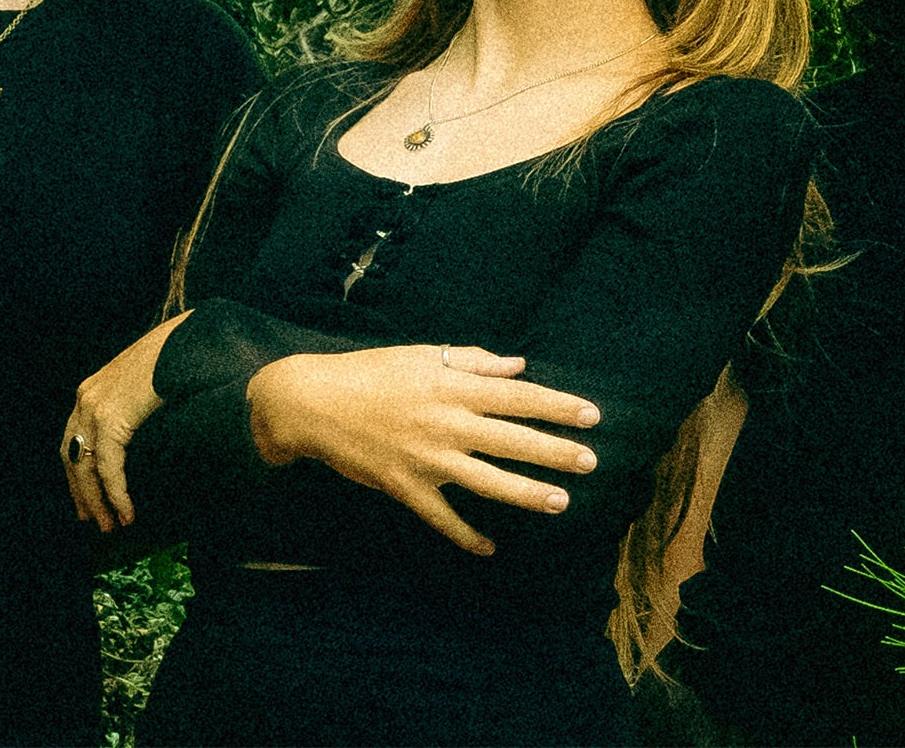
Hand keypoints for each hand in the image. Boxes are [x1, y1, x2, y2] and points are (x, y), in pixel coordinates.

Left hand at [64, 311, 184, 531]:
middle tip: (94, 520)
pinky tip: (127, 511)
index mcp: (91, 391)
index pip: (72, 441)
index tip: (86, 499)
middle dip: (82, 493)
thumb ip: (135, 408)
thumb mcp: (146, 385)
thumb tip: (142, 436)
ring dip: (98, 500)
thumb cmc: (176, 358)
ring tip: (111, 524)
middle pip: (71, 457)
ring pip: (86, 467)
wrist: (188, 337)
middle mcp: (86, 399)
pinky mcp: (111, 417)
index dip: (77, 473)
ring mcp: (94, 407)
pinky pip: (108, 467)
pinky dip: (116, 493)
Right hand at [245, 344, 601, 555]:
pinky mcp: (405, 487)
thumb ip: (473, 361)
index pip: (518, 396)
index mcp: (452, 386)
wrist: (312, 403)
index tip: (591, 416)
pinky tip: (490, 548)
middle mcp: (446, 422)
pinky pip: (442, 517)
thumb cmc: (370, 372)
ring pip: (487, 481)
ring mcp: (427, 459)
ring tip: (560, 503)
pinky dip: (465, 536)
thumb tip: (518, 366)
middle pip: (512, 440)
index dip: (557, 406)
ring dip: (526, 493)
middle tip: (590, 462)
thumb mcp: (422, 355)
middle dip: (555, 452)